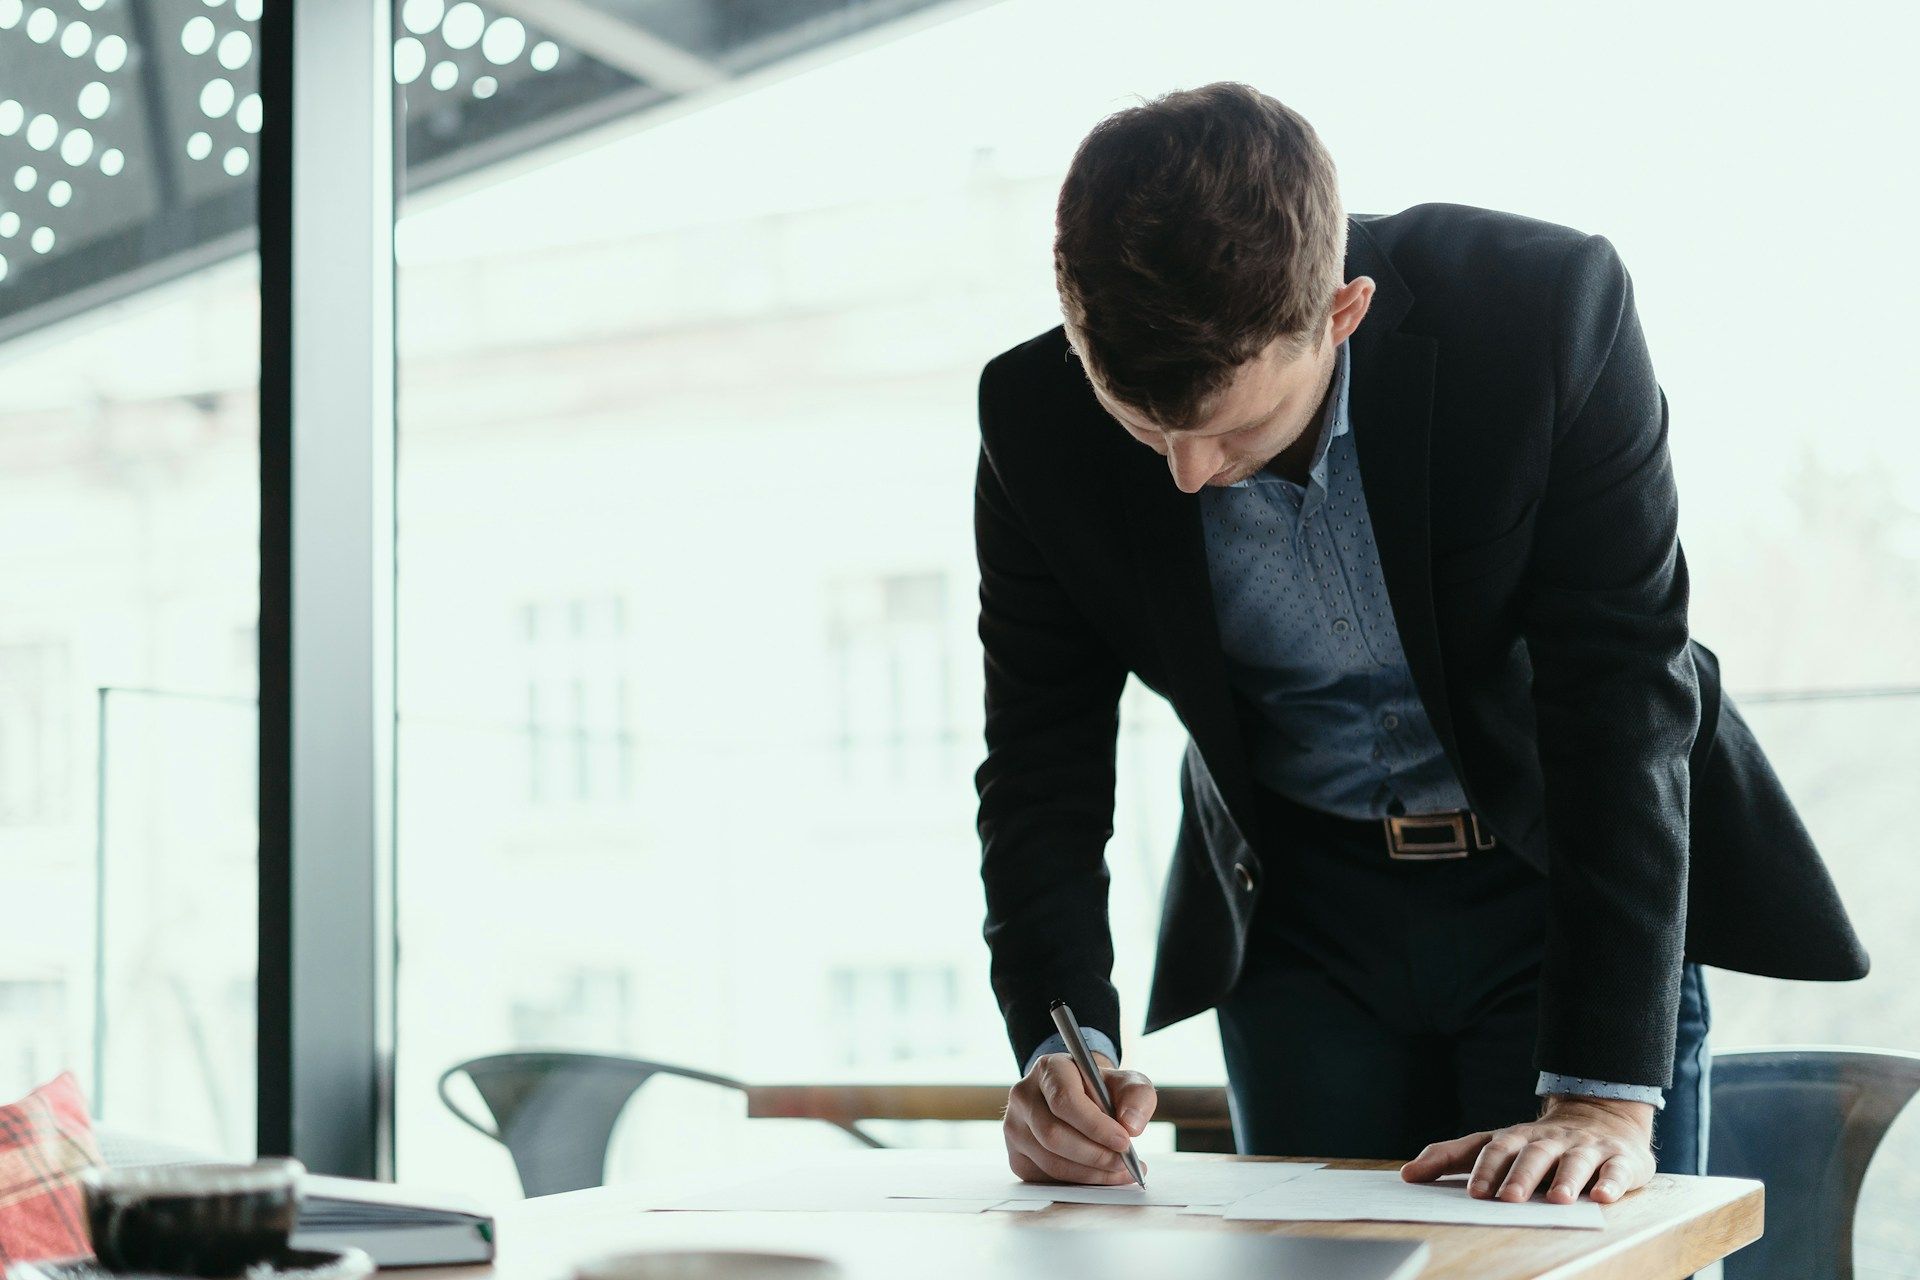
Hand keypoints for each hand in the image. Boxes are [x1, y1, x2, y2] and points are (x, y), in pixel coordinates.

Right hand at [1004, 1052, 1155, 1184]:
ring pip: (1050, 1162)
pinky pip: (1046, 1179)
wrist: (1079, 1098)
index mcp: (1048, 1069)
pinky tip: (1099, 1176)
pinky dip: (1078, 1183)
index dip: (1095, 1126)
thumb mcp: (1127, 1082)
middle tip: (1125, 1162)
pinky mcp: (1016, 1156)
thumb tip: (1131, 1126)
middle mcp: (1023, 1096)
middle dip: (1095, 1155)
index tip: (1124, 1142)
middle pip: (1053, 1135)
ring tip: (1120, 1171)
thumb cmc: (1102, 1090)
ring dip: (1090, 1174)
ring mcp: (1015, 1127)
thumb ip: (1137, 1097)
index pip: (1065, 1101)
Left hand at [1400, 1096, 1654, 1204]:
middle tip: (1508, 1200)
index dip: (1484, 1170)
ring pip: (1575, 1161)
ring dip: (1566, 1180)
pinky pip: (1617, 1170)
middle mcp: (1551, 1140)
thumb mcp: (1496, 1144)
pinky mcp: (1620, 1159)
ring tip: (1557, 1199)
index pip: (1496, 1149)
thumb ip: (1453, 1157)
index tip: (1471, 1194)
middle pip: (1533, 1155)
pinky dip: (1610, 1183)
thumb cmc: (1538, 1142)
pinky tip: (1602, 1197)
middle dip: (1520, 1176)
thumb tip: (1407, 1175)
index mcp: (1518, 1138)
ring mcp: (1586, 1148)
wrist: (1603, 1117)